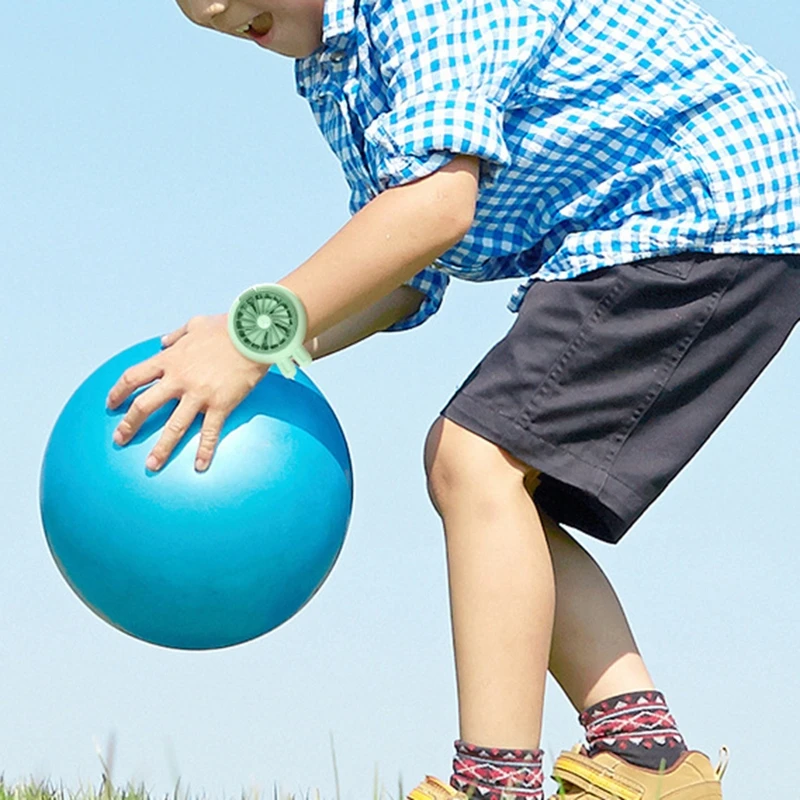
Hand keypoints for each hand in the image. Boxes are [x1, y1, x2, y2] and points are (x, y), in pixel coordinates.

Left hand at [106, 314, 269, 471]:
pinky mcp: (220, 405)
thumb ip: (177, 335)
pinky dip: (205, 451)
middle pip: (144, 406)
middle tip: (120, 439)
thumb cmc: (226, 328)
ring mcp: (198, 394)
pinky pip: (209, 433)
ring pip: (173, 426)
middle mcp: (179, 379)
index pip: (133, 377)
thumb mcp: (196, 324)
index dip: (118, 392)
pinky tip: (200, 466)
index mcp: (170, 360)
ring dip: (161, 448)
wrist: (253, 335)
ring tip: (151, 465)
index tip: (112, 404)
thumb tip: (164, 341)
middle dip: (129, 425)